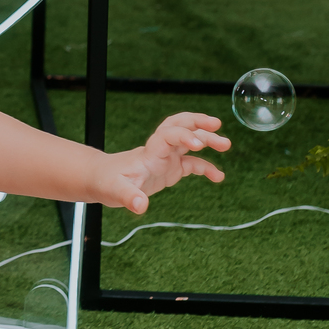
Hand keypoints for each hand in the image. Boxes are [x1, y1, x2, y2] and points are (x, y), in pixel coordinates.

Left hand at [97, 113, 229, 215]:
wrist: (102, 180)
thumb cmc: (107, 182)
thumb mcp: (114, 191)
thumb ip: (128, 197)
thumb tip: (140, 206)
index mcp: (149, 152)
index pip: (167, 135)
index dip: (182, 136)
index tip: (197, 144)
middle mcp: (160, 150)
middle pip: (180, 126)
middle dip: (198, 122)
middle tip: (216, 124)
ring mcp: (167, 158)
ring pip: (190, 141)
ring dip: (207, 139)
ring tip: (226, 144)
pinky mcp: (170, 168)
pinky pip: (192, 163)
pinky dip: (206, 167)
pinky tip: (219, 177)